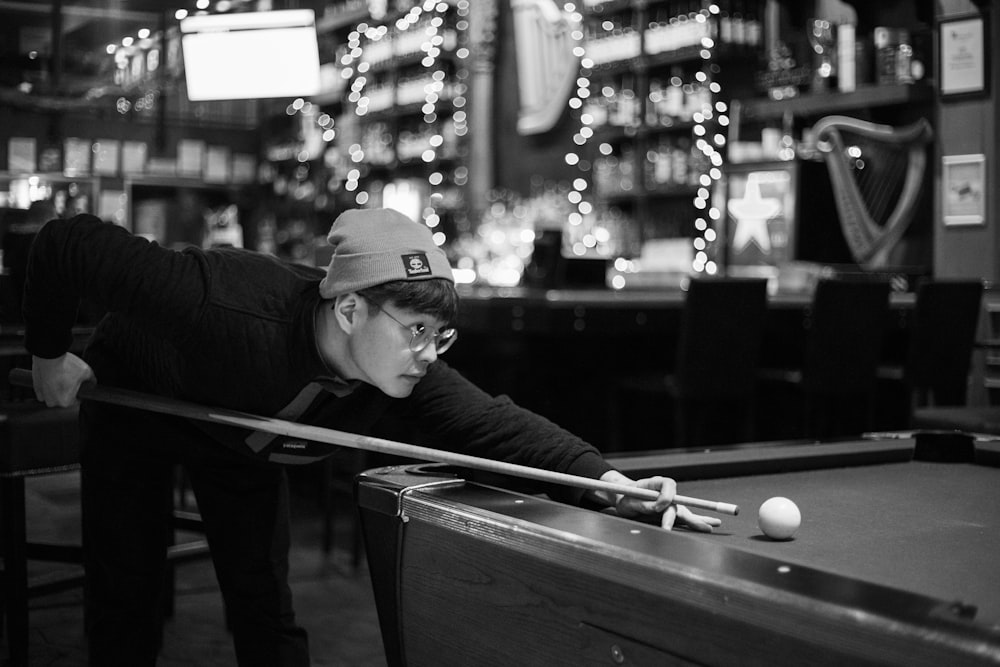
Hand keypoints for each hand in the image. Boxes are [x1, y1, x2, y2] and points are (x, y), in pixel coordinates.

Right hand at [32, 353, 94, 406]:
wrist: (48, 356)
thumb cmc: (67, 365)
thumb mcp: (86, 372)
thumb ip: (92, 380)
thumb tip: (93, 383)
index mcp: (65, 402)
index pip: (77, 400)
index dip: (81, 391)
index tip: (80, 384)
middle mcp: (52, 402)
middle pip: (64, 398)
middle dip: (68, 390)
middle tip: (71, 378)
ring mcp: (42, 395)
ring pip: (53, 395)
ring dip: (57, 388)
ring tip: (62, 376)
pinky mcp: (36, 387)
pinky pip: (44, 390)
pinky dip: (48, 384)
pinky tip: (54, 376)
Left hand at [600, 470, 721, 532]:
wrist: (625, 498)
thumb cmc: (625, 497)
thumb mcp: (628, 501)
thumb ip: (642, 504)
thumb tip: (658, 508)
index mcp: (656, 483)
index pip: (668, 484)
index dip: (666, 495)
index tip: (659, 507)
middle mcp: (667, 493)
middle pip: (679, 504)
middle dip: (688, 518)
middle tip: (697, 528)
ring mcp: (671, 504)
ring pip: (686, 513)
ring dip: (699, 520)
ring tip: (715, 524)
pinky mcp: (671, 514)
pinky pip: (685, 518)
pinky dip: (698, 522)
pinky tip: (712, 524)